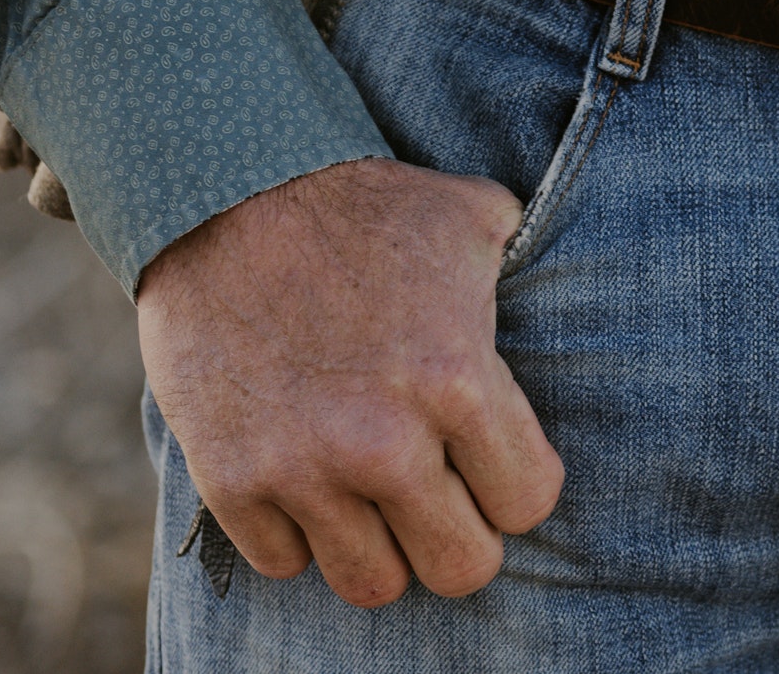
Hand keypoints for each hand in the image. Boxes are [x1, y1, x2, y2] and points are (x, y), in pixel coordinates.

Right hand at [136, 157, 563, 605]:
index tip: (493, 461)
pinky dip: (299, 532)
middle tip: (441, 493)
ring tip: (373, 491)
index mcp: (455, 379)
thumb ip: (517, 270)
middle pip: (461, 569)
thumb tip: (550, 292)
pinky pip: (287, 564)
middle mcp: (384, 442)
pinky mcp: (234, 483)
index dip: (516, 483)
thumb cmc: (360, 203)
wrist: (227, 193)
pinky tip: (306, 475)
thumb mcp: (469, 216)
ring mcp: (304, 471)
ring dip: (380, 542)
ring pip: (374, 584)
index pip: (528, 502)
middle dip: (460, 533)